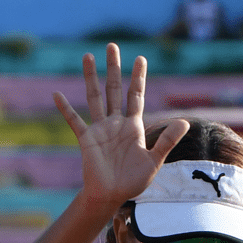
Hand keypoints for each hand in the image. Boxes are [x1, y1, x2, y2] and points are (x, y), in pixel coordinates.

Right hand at [53, 44, 188, 208]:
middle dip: (114, 68)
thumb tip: (185, 122)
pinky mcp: (87, 139)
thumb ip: (167, 141)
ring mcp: (100, 129)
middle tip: (111, 46)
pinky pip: (74, 121)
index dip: (138, 78)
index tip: (141, 59)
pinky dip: (66, 108)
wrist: (112, 196)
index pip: (136, 96)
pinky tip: (57, 94)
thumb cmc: (133, 182)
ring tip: (88, 56)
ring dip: (91, 77)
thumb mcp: (154, 161)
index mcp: (134, 127)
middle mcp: (116, 123)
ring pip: (95, 97)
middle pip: (115, 89)